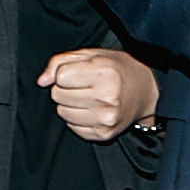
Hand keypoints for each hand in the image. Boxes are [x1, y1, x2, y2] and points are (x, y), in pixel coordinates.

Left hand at [39, 47, 160, 141]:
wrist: (147, 92)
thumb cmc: (118, 69)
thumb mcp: (93, 54)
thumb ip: (62, 61)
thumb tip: (42, 81)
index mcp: (105, 72)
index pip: (60, 77)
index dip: (66, 73)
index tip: (78, 72)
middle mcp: (106, 97)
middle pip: (58, 95)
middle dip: (65, 89)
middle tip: (83, 85)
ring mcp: (106, 118)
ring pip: (62, 113)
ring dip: (69, 105)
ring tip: (87, 97)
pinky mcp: (103, 134)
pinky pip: (72, 128)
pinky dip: (77, 119)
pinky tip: (91, 110)